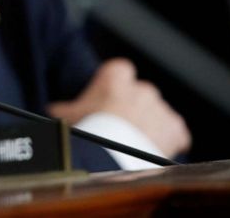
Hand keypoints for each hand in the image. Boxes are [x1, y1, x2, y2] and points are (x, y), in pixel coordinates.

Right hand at [47, 58, 190, 156]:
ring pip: (156, 113)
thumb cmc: (87, 132)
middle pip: (139, 94)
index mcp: (116, 77)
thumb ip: (65, 109)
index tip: (107, 100)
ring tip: (133, 144)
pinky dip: (167, 140)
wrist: (111, 158)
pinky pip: (175, 132)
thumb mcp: (67, 116)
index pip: (119, 72)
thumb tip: (53, 110)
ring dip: (149, 124)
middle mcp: (142, 88)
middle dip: (133, 107)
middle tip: (119, 127)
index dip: (113, 87)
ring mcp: (161, 109)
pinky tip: (151, 150)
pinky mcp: (176, 129)